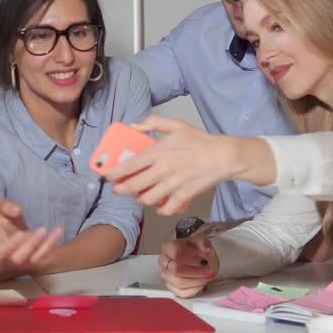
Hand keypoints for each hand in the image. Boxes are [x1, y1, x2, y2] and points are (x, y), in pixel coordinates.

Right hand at [0, 199, 63, 274]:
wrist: (9, 234)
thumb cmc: (3, 220)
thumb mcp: (0, 209)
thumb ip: (5, 207)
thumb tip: (17, 209)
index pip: (2, 251)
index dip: (11, 245)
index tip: (21, 233)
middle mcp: (10, 258)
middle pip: (20, 258)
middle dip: (32, 244)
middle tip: (42, 229)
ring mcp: (24, 261)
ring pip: (35, 260)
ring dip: (47, 246)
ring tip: (58, 230)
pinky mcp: (36, 260)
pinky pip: (45, 258)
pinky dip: (53, 247)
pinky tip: (58, 233)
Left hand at [102, 115, 250, 214]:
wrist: (223, 156)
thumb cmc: (200, 140)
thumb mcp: (176, 125)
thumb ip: (153, 123)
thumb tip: (134, 125)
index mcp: (159, 152)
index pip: (130, 165)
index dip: (115, 173)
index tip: (108, 175)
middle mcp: (163, 170)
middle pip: (134, 186)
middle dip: (121, 190)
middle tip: (117, 189)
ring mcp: (173, 185)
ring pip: (147, 199)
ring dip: (139, 199)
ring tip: (138, 195)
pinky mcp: (184, 196)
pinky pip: (166, 209)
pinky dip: (160, 209)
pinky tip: (159, 204)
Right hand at [158, 234, 218, 297]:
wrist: (191, 251)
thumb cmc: (193, 246)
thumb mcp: (199, 239)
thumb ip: (203, 244)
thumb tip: (208, 252)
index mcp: (168, 247)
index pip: (176, 254)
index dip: (191, 259)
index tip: (203, 260)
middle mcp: (164, 261)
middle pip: (176, 270)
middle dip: (195, 271)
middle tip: (208, 269)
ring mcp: (167, 275)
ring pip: (178, 282)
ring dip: (196, 281)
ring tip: (207, 276)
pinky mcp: (172, 286)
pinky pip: (181, 293)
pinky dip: (194, 290)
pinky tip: (202, 284)